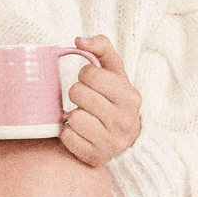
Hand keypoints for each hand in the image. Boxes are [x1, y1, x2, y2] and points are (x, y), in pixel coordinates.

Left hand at [62, 35, 141, 166]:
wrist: (127, 139)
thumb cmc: (115, 98)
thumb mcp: (115, 72)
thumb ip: (101, 48)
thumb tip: (79, 40)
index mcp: (130, 97)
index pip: (90, 74)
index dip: (86, 75)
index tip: (93, 82)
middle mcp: (123, 121)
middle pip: (78, 93)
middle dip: (78, 93)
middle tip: (87, 99)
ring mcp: (110, 142)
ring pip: (73, 118)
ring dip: (74, 115)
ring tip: (86, 116)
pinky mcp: (94, 156)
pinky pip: (67, 138)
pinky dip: (70, 133)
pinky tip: (82, 132)